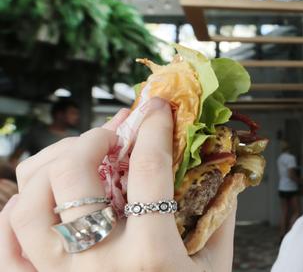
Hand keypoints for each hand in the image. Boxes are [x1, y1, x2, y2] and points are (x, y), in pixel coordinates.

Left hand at [0, 99, 235, 271]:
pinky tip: (41, 198)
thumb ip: (218, 216)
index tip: (156, 107)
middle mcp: (99, 266)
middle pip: (76, 177)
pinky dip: (14, 212)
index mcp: (152, 258)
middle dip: (93, 140)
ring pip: (29, 205)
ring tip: (76, 162)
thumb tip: (221, 165)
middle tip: (111, 136)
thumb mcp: (214, 268)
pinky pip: (4, 245)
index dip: (153, 127)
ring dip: (51, 168)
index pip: (149, 169)